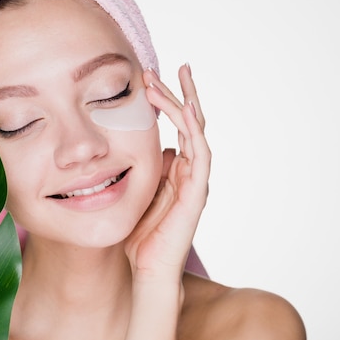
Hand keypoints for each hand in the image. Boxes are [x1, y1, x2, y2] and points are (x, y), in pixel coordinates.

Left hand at [124, 64, 210, 282]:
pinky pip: (201, 154)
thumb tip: (145, 149)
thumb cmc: (141, 238)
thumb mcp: (137, 194)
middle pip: (190, 123)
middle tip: (164, 69)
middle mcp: (190, 171)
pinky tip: (185, 110)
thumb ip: (144, 172)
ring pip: (196, 131)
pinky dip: (194, 131)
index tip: (149, 81)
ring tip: (169, 79)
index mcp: (177, 170)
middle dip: (178, 94)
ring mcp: (196, 181)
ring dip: (183, 104)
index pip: (177, 129)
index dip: (167, 103)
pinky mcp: (198, 193)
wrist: (149, 270)